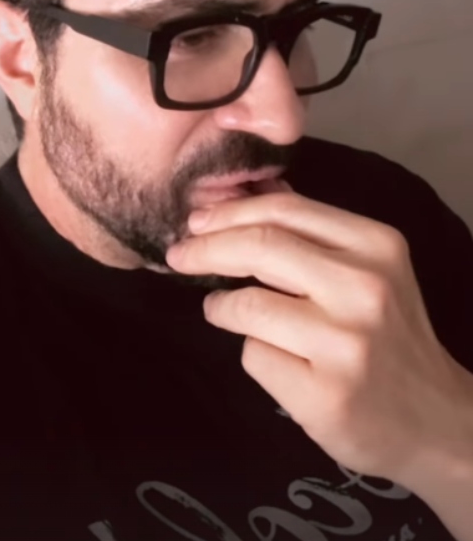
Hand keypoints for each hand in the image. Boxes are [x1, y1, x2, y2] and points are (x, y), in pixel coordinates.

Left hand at [165, 189, 472, 490]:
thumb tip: (237, 195)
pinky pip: (254, 356)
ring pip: (245, 305)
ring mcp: (347, 342)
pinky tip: (280, 362)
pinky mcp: (326, 393)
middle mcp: (366, 288)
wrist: (438, 421)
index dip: (227, 213)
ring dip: (220, 308)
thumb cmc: (387, 337)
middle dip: (204, 249)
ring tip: (227, 313)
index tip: (194, 222)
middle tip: (179, 256)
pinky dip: (253, 355)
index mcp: (377, 246)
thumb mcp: (367, 271)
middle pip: (258, 247)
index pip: (283, 210)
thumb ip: (308, 234)